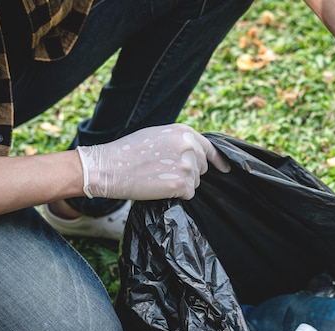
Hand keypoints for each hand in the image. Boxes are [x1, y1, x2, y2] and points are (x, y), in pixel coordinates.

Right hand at [76, 123, 229, 199]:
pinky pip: (188, 194)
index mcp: (184, 132)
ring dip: (180, 184)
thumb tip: (196, 154)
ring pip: (194, 182)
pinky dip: (176, 194)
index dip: (217, 161)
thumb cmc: (128, 152)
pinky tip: (159, 187)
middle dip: (187, 173)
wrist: (109, 167)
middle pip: (201, 168)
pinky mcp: (183, 184)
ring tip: (157, 177)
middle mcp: (190, 146)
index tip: (225, 169)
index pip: (209, 148)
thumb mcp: (157, 135)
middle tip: (162, 171)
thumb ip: (179, 141)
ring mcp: (188, 165)